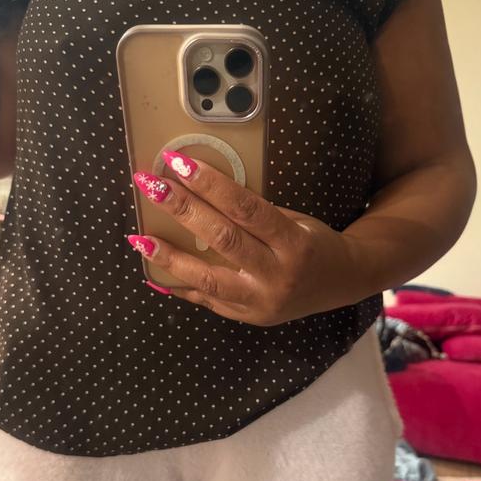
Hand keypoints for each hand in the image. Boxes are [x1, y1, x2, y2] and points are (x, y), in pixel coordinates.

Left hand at [128, 150, 360, 326]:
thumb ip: (254, 215)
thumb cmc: (314, 243)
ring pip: (208, 278)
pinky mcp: (249, 316)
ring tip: (140, 237)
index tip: (179, 163)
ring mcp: (261, 302)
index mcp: (293, 243)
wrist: (340, 283)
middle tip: (151, 185)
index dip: (210, 185)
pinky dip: (181, 285)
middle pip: (222, 239)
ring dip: (169, 256)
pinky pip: (208, 300)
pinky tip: (155, 272)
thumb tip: (201, 195)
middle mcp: (277, 275)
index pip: (245, 209)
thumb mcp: (295, 221)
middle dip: (182, 209)